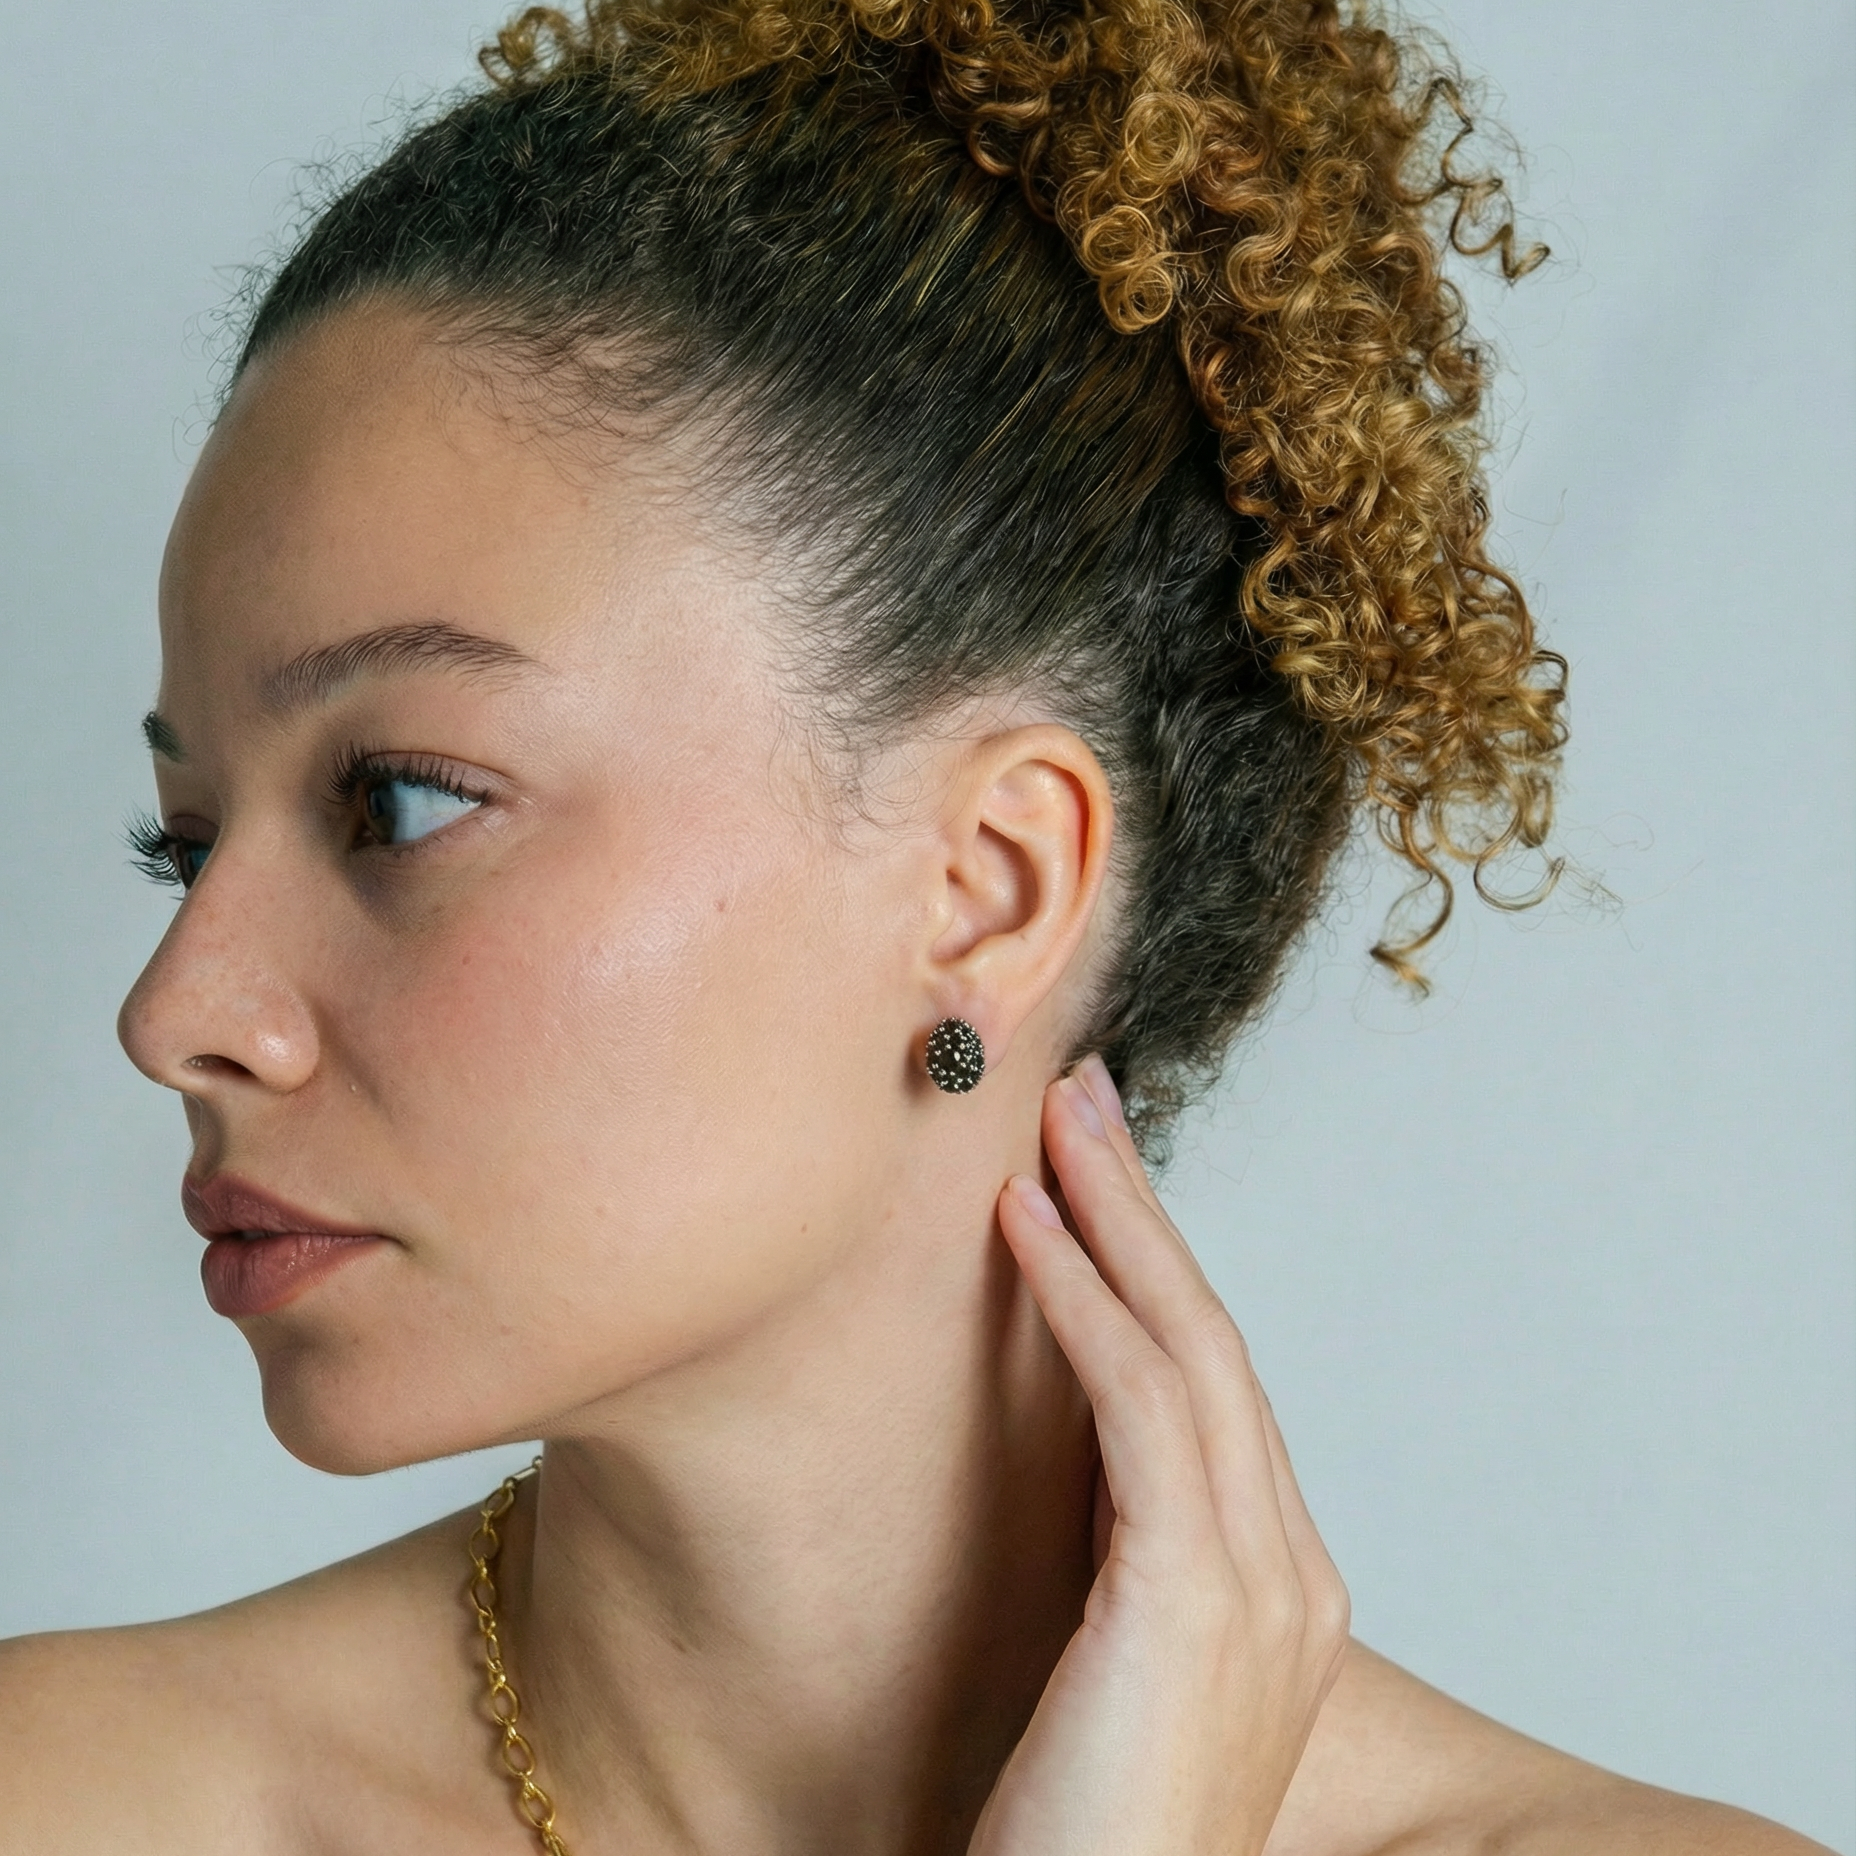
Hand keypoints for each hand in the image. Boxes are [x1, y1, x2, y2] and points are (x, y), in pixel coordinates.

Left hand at [971, 1055, 1349, 1855]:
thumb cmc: (1074, 1825)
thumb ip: (1116, 1556)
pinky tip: (1023, 1228)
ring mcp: (1259, 1586)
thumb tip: (1064, 1452)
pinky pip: (1136, 1405)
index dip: (1159, 1267)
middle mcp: (1290, 1574)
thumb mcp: (1106, 1661)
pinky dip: (1083, 1299)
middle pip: (1215, 1342)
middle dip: (1148, 1207)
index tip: (1100, 1173)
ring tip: (1052, 1120)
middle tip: (1087, 1095)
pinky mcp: (1190, 1598)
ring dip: (1118, 1217)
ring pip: (1188, 1348)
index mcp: (1278, 1588)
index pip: (1216, 1387)